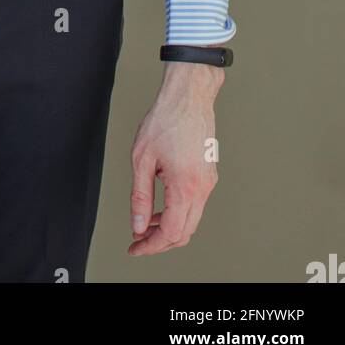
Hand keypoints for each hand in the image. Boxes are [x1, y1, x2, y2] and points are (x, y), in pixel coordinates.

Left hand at [128, 57, 224, 255]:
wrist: (189, 96)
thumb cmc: (165, 120)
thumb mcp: (142, 159)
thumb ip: (140, 196)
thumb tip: (138, 225)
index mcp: (185, 187)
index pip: (171, 233)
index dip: (151, 246)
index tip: (135, 247)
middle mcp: (202, 189)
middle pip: (184, 232)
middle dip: (160, 242)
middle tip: (138, 240)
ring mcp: (209, 182)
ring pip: (191, 220)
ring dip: (169, 227)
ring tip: (145, 223)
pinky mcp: (209, 175)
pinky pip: (195, 205)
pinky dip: (178, 212)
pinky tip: (160, 206)